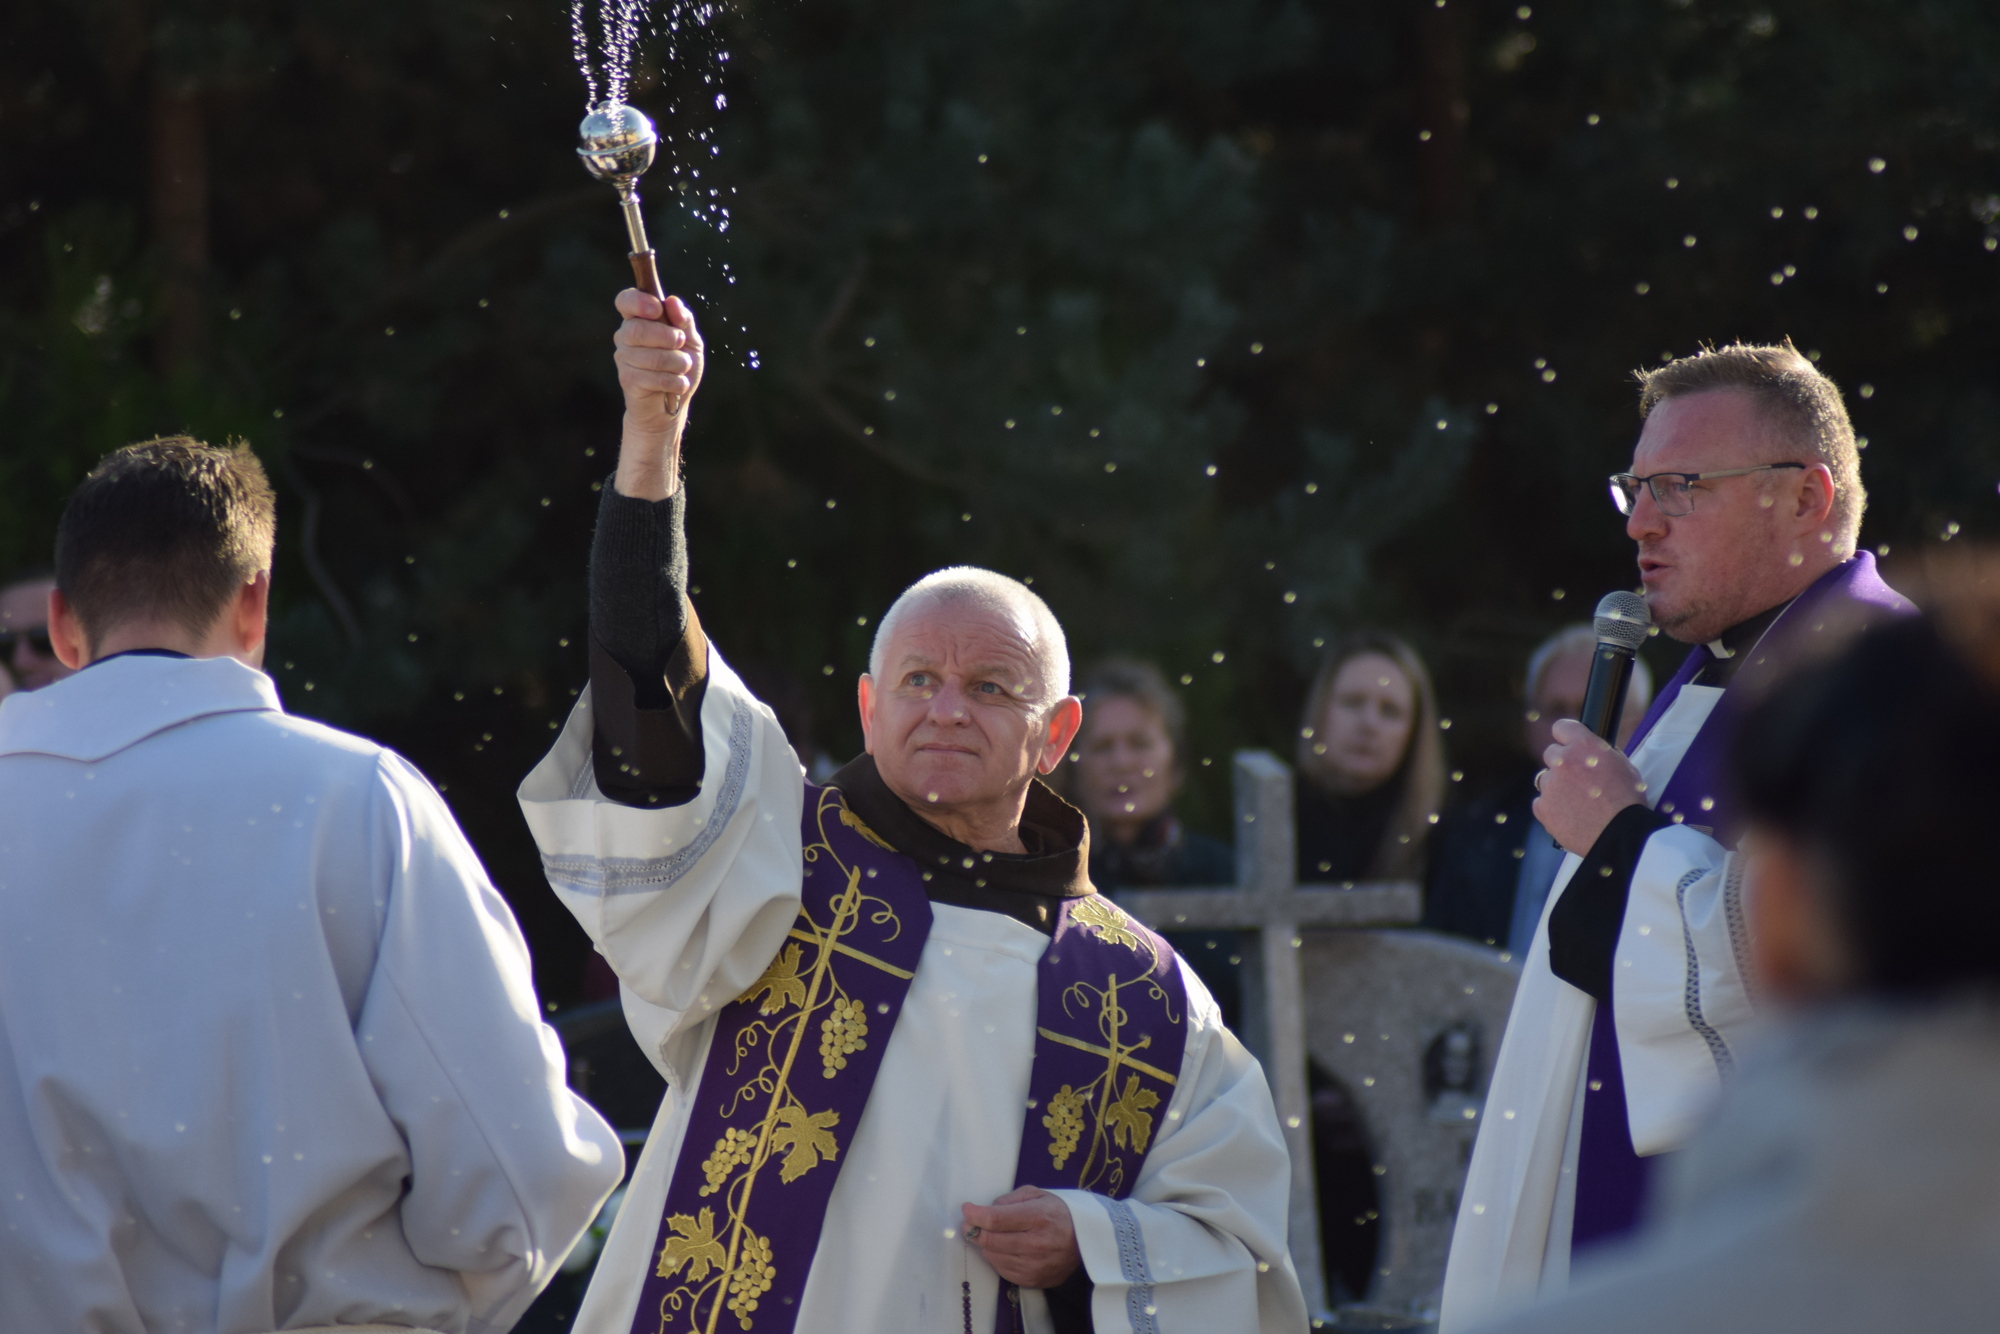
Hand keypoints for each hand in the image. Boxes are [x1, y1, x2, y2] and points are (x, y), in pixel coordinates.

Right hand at [612, 289, 703, 499]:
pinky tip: (678, 384)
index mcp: (639, 319)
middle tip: (681, 344)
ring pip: (650, 355)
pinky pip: (653, 377)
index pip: (626, 300)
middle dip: (668, 337)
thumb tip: (673, 302)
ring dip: (677, 363)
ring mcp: (623, 358)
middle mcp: (626, 336)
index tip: (657, 308)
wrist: (671, 406)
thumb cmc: (680, 368)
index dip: (638, 301)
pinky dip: (674, 381)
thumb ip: (684, 321)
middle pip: (638, 329)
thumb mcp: (690, 341)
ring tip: (684, 368)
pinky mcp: (627, 379)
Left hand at [962, 1187, 1080, 1289]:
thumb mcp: (1037, 1195)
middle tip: (970, 1223)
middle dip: (974, 1230)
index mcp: (1037, 1217)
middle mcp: (1036, 1244)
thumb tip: (986, 1210)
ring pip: (993, 1257)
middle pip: (990, 1241)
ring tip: (991, 1235)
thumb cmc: (1058, 1213)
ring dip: (985, 1245)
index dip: (975, 1214)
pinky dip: (997, 1258)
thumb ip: (1010, 1199)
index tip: (966, 1208)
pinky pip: (1002, 1270)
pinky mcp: (1032, 1281)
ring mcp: (1034, 1266)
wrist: (1086, 1241)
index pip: (995, 1219)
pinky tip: (1004, 1249)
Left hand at [1532, 718, 1645, 854]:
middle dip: (1563, 765)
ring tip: (1579, 803)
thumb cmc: (1628, 802)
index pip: (1562, 727)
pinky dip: (1552, 808)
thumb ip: (1600, 754)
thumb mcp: (1623, 766)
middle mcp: (1563, 761)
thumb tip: (1590, 751)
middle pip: (1551, 754)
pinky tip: (1570, 816)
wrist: (1621, 835)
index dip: (1566, 737)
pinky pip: (1541, 803)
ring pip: (1546, 780)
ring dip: (1557, 787)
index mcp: (1584, 746)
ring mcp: (1550, 785)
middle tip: (1579, 781)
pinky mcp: (1542, 807)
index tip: (1568, 744)